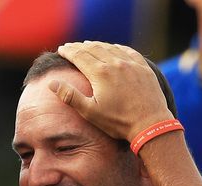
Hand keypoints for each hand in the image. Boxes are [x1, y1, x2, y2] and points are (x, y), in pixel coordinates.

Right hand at [52, 41, 173, 141]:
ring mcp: (131, 64)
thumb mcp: (90, 112)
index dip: (68, 51)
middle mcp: (115, 63)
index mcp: (100, 73)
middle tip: (71, 46)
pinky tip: (113, 48)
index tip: (61, 49)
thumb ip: (70, 96)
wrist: (150, 124)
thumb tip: (52, 83)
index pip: (79, 55)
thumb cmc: (118, 121)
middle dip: (80, 46)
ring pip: (110, 48)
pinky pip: (128, 51)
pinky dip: (117, 47)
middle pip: (93, 48)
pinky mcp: (143, 68)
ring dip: (97, 45)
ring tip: (88, 45)